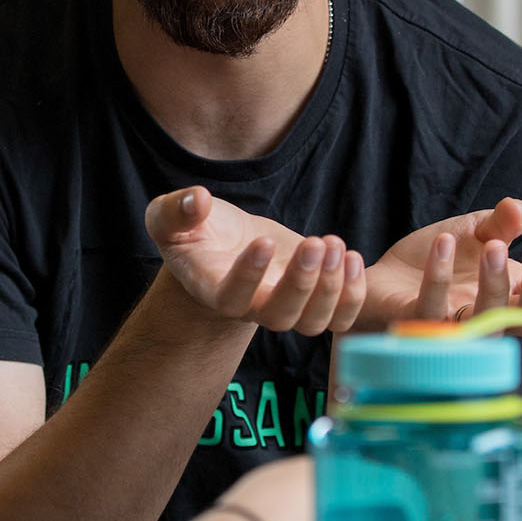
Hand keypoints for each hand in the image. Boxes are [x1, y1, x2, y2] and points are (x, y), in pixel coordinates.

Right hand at [145, 187, 367, 334]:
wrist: (224, 245)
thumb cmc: (194, 230)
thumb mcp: (170, 216)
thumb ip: (175, 210)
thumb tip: (196, 200)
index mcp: (213, 290)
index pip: (231, 298)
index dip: (248, 275)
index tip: (264, 241)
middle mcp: (250, 308)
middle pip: (279, 316)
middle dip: (301, 282)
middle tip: (315, 242)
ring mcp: (284, 307)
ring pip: (311, 321)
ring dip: (331, 288)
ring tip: (335, 245)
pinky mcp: (311, 299)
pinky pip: (338, 317)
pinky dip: (351, 295)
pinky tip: (351, 257)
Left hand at [363, 198, 521, 326]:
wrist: (388, 274)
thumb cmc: (441, 259)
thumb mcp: (475, 232)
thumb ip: (501, 223)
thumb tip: (519, 209)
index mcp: (513, 299)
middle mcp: (490, 320)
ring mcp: (454, 326)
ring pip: (485, 325)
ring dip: (494, 286)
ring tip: (494, 246)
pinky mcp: (415, 323)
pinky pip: (431, 309)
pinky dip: (439, 274)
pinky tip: (443, 241)